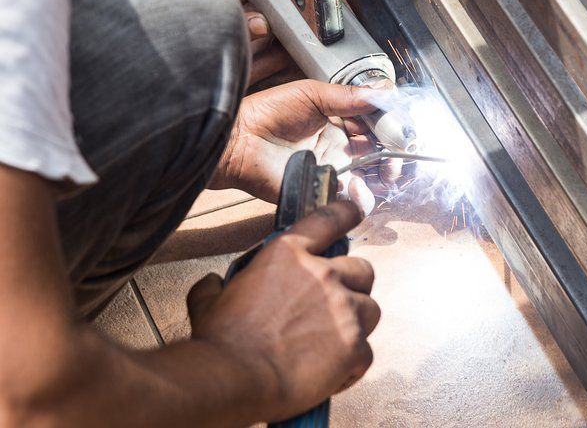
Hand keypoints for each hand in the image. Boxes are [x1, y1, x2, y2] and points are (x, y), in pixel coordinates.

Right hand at [186, 201, 378, 420]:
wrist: (233, 381)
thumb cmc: (220, 341)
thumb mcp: (209, 300)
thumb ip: (217, 285)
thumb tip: (212, 283)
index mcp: (288, 254)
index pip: (329, 219)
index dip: (347, 213)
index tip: (355, 211)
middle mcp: (323, 275)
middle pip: (362, 270)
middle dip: (353, 285)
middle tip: (334, 305)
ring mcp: (344, 310)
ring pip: (370, 309)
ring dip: (356, 322)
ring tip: (332, 343)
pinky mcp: (355, 347)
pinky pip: (365, 352)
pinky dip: (351, 364)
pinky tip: (329, 373)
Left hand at [210, 12, 400, 212]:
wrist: (239, 141)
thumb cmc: (268, 112)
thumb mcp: (312, 94)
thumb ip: (349, 96)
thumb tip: (384, 92)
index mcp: (339, 120)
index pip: (374, 123)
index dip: (389, 125)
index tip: (399, 127)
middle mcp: (340, 145)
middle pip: (378, 150)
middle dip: (393, 152)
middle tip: (396, 152)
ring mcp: (334, 167)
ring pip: (371, 174)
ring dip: (384, 173)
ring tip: (386, 171)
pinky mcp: (324, 188)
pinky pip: (351, 195)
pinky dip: (363, 194)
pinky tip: (361, 184)